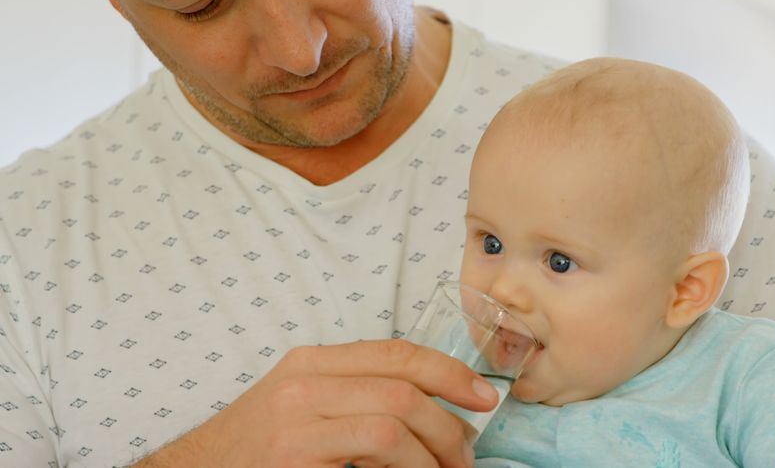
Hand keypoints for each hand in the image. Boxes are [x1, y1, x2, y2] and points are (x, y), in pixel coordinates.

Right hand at [135, 339, 496, 467]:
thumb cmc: (255, 450)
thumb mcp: (303, 406)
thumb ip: (356, 395)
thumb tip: (433, 408)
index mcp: (313, 361)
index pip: (398, 353)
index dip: (450, 373)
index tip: (483, 398)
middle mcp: (305, 382)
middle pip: (404, 388)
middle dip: (450, 424)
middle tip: (467, 455)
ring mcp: (296, 419)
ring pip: (395, 423)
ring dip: (434, 454)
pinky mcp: (295, 456)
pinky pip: (374, 453)